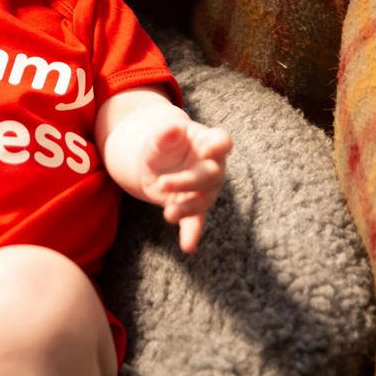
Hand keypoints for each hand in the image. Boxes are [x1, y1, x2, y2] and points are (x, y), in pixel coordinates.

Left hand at [133, 106, 231, 253]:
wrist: (154, 163)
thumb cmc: (162, 145)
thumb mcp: (158, 138)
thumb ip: (164, 134)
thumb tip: (171, 129)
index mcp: (208, 142)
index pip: (221, 141)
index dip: (219, 145)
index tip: (211, 149)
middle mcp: (213, 167)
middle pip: (210, 175)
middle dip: (188, 181)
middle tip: (163, 184)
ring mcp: (206, 189)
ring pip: (204, 200)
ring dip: (187, 208)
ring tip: (168, 214)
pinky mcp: (194, 207)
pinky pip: (196, 221)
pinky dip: (192, 234)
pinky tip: (188, 247)